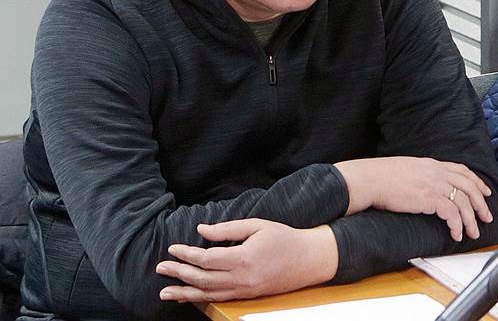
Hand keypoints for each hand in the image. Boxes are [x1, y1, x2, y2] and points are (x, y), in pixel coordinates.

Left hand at [156, 219, 336, 302]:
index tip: (172, 249)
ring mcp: (244, 290)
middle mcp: (241, 278)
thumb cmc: (284, 238)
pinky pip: (219, 299)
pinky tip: (188, 296)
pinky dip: (201, 299)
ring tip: (165, 292)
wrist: (309, 259)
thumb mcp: (257, 225)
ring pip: (208, 294)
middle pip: (202, 279)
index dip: (186, 255)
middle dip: (178, 274)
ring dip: (184, 293)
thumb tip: (201, 230)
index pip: (206, 259)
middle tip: (160, 269)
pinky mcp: (247, 295)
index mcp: (243, 258)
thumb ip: (227, 229)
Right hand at [335, 156, 492, 240]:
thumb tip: (425, 185)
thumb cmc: (381, 176)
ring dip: (471, 220)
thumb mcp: (407, 169)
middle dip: (481, 203)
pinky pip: (452, 214)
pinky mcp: (430, 199)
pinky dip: (457, 226)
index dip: (477, 182)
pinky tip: (456, 234)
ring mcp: (435, 185)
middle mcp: (437, 173)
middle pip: (469, 187)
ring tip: (473, 233)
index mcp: (432, 165)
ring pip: (464, 203)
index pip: (462, 170)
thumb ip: (421, 175)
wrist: (370, 179)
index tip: (485, 191)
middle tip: (487, 217)